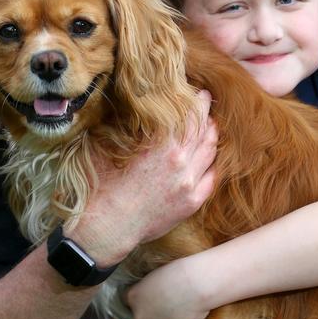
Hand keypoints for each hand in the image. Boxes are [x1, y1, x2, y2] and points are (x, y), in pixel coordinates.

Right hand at [68, 90, 217, 263]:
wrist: (108, 226)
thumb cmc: (105, 184)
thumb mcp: (115, 146)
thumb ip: (135, 127)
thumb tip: (144, 110)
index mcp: (162, 144)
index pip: (190, 115)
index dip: (198, 102)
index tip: (200, 92)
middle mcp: (181, 161)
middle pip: (204, 130)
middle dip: (207, 114)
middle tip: (207, 103)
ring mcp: (189, 183)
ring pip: (210, 152)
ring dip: (212, 136)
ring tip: (211, 126)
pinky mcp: (192, 202)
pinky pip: (212, 177)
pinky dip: (213, 163)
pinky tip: (210, 157)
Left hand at [126, 256, 209, 318]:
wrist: (197, 281)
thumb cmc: (177, 270)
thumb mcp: (153, 275)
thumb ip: (144, 288)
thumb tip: (147, 295)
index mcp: (132, 297)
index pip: (128, 302)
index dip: (139, 298)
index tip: (148, 294)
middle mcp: (140, 316)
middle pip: (144, 317)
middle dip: (152, 311)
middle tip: (167, 298)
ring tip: (180, 302)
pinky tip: (189, 310)